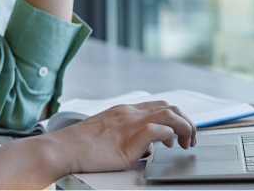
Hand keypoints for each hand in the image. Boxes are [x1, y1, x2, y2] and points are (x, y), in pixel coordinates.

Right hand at [46, 101, 196, 174]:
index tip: (182, 131)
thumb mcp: (111, 137)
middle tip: (190, 139)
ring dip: (184, 127)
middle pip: (169, 106)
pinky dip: (168, 135)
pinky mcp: (127, 137)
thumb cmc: (81, 146)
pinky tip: (169, 145)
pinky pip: (156, 129)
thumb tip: (149, 149)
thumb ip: (131, 138)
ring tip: (186, 143)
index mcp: (125, 111)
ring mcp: (128, 122)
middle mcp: (129, 112)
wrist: (63, 149)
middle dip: (186, 121)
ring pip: (168, 113)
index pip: (159, 105)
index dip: (176, 116)